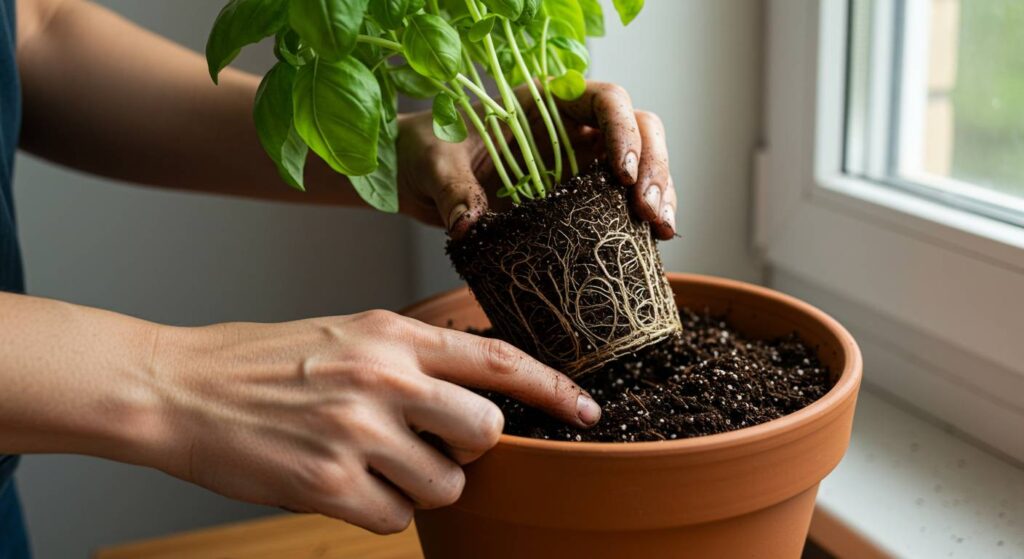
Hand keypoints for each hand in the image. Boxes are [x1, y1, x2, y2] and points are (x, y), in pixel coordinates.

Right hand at [147, 310, 600, 533]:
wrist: (180, 387)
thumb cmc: (264, 360)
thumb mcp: (348, 333)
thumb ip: (412, 357)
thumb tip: (474, 392)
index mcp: (391, 334)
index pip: (497, 358)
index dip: (552, 386)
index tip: (587, 411)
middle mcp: (383, 378)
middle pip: (485, 429)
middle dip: (469, 446)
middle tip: (429, 442)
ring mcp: (357, 431)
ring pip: (446, 484)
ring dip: (420, 484)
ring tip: (372, 462)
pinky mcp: (328, 483)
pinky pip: (396, 518)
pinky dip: (379, 510)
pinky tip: (343, 483)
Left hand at [396, 81, 675, 240]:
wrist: (413, 177)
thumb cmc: (423, 150)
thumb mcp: (434, 163)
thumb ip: (453, 189)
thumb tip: (469, 225)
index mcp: (543, 101)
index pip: (605, 99)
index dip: (623, 131)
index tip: (620, 173)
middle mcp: (569, 127)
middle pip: (638, 130)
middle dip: (652, 167)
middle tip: (647, 211)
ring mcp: (577, 163)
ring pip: (639, 166)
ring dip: (657, 194)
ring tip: (660, 230)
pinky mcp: (574, 199)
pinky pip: (619, 203)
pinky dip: (638, 221)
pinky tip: (649, 243)